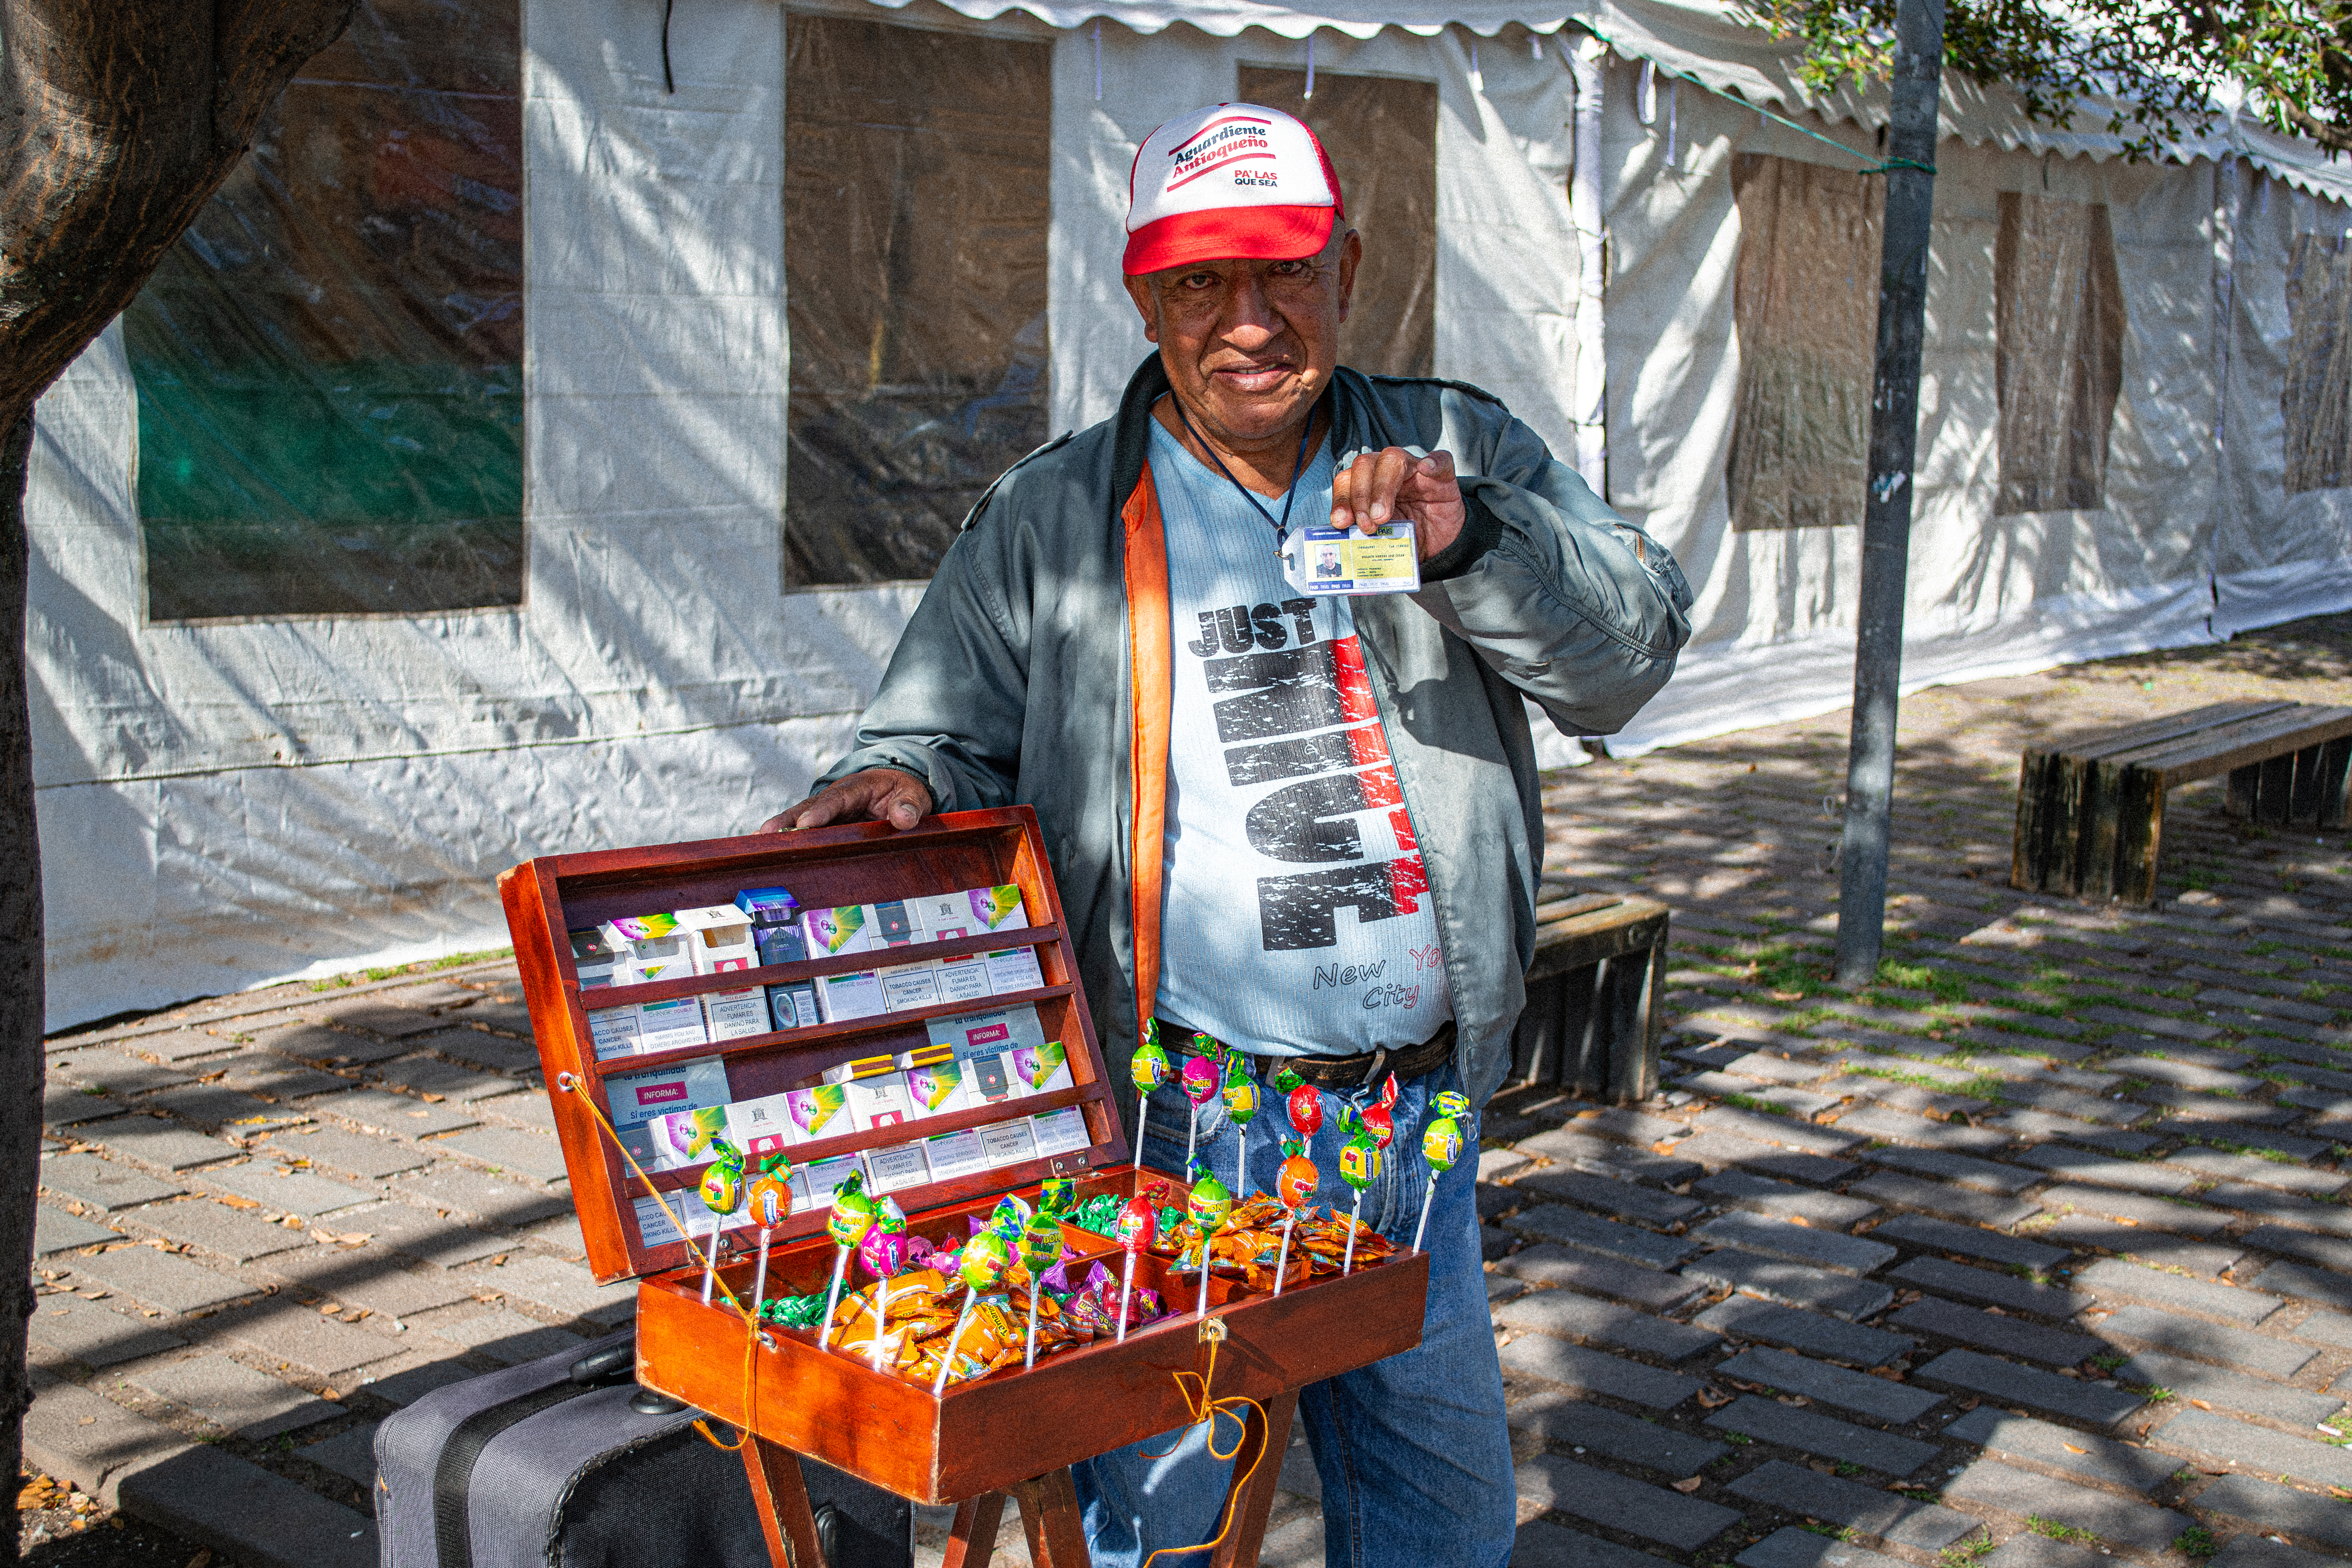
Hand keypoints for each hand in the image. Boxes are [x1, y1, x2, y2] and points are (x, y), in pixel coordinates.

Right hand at [760, 768, 932, 832]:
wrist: (896, 790)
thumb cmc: (902, 792)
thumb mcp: (913, 795)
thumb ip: (909, 805)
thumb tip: (904, 818)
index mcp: (856, 788)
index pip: (837, 799)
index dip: (821, 811)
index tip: (805, 823)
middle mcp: (835, 799)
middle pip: (808, 808)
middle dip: (787, 821)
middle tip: (767, 834)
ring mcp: (827, 814)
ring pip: (800, 821)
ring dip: (781, 833)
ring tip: (758, 845)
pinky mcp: (824, 828)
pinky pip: (804, 835)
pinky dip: (787, 843)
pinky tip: (768, 855)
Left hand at [1332, 447, 1464, 559]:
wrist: (1439, 543)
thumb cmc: (1405, 539)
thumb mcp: (1381, 544)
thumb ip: (1364, 549)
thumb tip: (1346, 573)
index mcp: (1365, 487)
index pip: (1346, 481)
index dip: (1341, 500)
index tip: (1340, 523)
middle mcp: (1385, 473)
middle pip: (1365, 465)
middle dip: (1360, 495)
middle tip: (1367, 525)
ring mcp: (1413, 470)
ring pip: (1393, 459)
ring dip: (1384, 486)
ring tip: (1384, 516)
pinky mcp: (1442, 475)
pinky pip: (1441, 460)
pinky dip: (1434, 462)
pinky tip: (1427, 470)